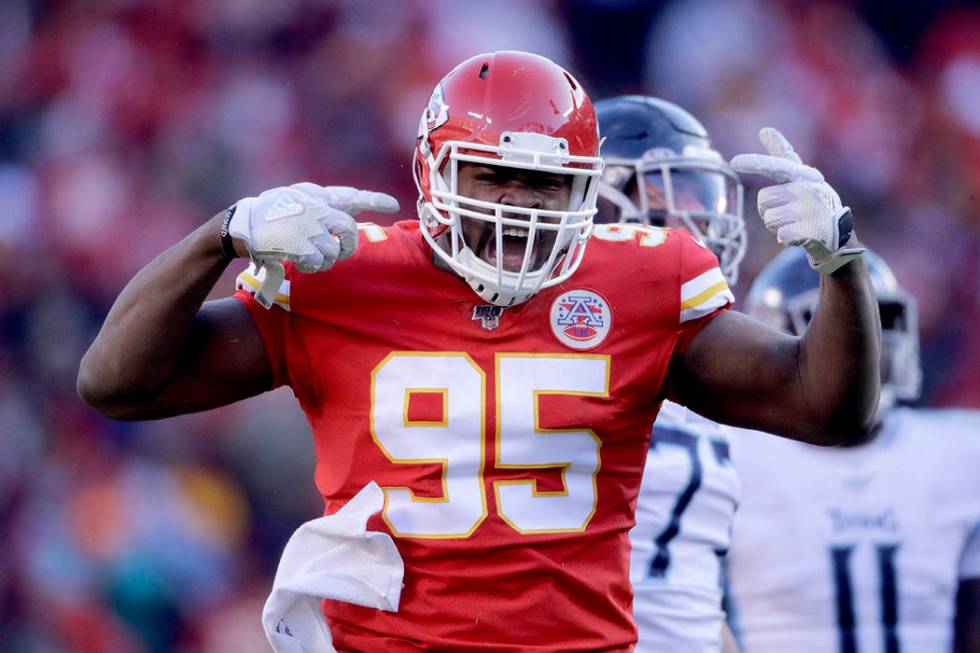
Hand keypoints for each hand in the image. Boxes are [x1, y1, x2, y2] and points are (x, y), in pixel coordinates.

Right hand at [228, 183, 398, 306]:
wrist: (240, 224)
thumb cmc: (267, 211)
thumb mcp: (294, 195)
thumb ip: (319, 199)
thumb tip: (346, 205)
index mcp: (316, 196)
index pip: (351, 196)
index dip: (375, 199)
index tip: (394, 204)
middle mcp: (316, 209)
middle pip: (349, 229)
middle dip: (348, 245)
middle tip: (339, 251)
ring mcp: (309, 227)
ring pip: (334, 250)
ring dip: (324, 259)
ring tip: (308, 256)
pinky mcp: (301, 245)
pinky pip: (319, 262)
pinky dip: (312, 266)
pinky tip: (299, 261)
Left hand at [730, 128, 863, 273]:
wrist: (836, 230)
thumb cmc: (810, 200)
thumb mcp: (799, 176)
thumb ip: (782, 154)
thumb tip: (765, 129)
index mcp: (802, 174)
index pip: (777, 165)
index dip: (755, 163)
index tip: (734, 162)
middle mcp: (808, 188)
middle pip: (763, 199)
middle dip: (770, 209)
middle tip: (789, 212)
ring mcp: (811, 209)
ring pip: (769, 219)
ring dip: (778, 226)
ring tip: (796, 222)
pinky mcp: (813, 230)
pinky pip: (781, 235)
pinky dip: (787, 238)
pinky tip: (802, 234)